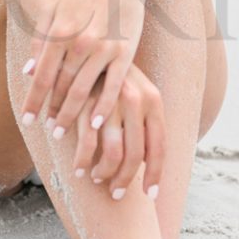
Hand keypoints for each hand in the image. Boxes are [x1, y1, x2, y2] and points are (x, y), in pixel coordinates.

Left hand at [19, 0, 146, 137]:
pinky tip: (94, 123)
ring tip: (63, 131)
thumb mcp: (55, 11)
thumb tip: (26, 71)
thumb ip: (39, 39)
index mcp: (60, 32)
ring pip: (84, 90)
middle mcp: (80, 42)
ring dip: (72, 114)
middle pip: (61, 87)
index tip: (27, 121)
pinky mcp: (125, 53)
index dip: (33, 100)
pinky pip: (113, 86)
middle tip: (48, 132)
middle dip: (52, 112)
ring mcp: (104, 49)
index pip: (41, 75)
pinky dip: (103, 107)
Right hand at [73, 62, 165, 198]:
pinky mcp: (87, 103)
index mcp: (153, 101)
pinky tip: (79, 168)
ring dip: (104, 174)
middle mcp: (136, 101)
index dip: (155, 174)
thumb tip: (149, 164)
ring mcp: (112, 102)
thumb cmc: (114, 77)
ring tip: (96, 178)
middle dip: (125, 181)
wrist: (88, 43)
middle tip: (116, 193)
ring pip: (113, 155)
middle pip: (135, 156)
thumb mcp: (138, 94)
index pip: (159, 147)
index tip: (150, 195)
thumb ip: (145, 124)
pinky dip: (83, 161)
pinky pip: (88, 145)